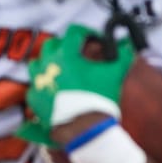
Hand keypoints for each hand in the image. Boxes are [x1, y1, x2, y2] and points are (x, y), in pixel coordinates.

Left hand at [17, 24, 135, 145]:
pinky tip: (54, 91)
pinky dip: (43, 86)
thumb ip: (123, 56)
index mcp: (66, 54)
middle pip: (52, 45)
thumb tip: (128, 46)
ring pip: (36, 64)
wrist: (84, 130)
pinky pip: (34, 87)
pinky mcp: (34, 99)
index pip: (73, 32)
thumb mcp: (115, 75)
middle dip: (64, 46)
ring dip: (48, 63)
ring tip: (61, 71)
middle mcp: (48, 64)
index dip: (86, 32)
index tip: (93, 39)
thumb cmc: (99, 100)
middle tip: (76, 55)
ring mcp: (38, 82)